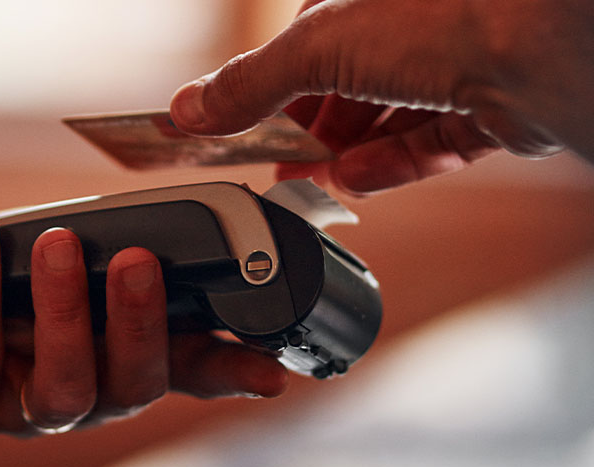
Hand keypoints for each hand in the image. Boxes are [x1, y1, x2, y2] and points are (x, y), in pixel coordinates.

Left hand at [0, 220, 287, 435]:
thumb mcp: (72, 274)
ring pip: (63, 390)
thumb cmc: (7, 291)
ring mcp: (24, 407)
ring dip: (66, 316)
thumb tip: (171, 232)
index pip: (191, 376)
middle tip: (139, 259)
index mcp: (122, 362)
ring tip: (59, 245)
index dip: (234, 375)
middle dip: (141, 327)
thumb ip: (120, 268)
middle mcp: (86, 396)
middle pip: (133, 388)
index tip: (276, 370)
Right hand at [170, 0, 593, 193]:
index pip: (310, 41)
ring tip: (313, 183)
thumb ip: (251, 83)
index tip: (248, 127)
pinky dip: (393, 164)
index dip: (275, 88)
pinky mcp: (493, 103)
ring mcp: (459, 61)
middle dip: (311, 132)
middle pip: (351, 85)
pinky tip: (357, 181)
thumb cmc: (440, 10)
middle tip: (279, 169)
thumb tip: (189, 108)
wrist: (543, 43)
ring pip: (392, 116)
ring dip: (348, 153)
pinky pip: (435, 141)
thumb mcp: (317, 47)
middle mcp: (417, 22)